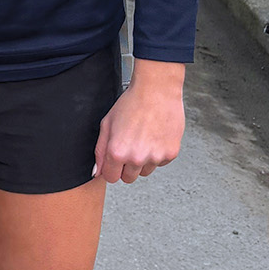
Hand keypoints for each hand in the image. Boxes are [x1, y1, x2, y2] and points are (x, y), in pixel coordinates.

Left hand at [93, 61, 184, 183]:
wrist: (157, 90)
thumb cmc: (131, 103)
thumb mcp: (107, 124)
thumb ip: (100, 151)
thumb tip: (98, 172)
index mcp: (117, 152)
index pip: (111, 178)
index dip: (111, 169)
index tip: (114, 161)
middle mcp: (137, 158)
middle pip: (129, 178)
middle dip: (126, 167)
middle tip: (129, 146)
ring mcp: (155, 157)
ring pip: (145, 172)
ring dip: (143, 161)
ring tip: (143, 139)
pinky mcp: (171, 154)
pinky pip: (160, 163)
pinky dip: (157, 154)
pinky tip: (154, 136)